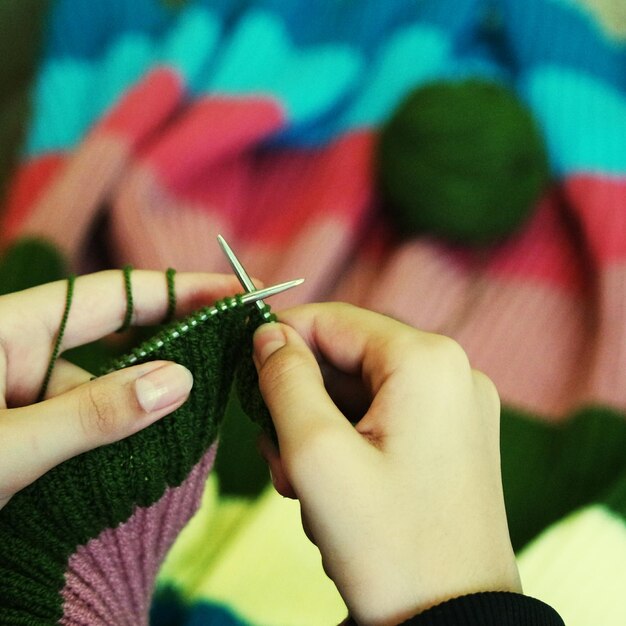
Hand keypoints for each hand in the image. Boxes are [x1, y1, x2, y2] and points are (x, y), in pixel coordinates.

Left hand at [0, 270, 242, 510]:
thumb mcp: (9, 448)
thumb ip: (92, 414)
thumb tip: (181, 381)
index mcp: (11, 327)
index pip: (114, 294)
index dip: (179, 289)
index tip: (237, 291)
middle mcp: (24, 349)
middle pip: (117, 333)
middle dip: (176, 339)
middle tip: (238, 341)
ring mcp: (27, 390)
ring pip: (105, 387)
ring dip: (147, 403)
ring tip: (204, 411)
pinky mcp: (33, 426)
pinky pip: (89, 419)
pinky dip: (119, 434)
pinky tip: (153, 448)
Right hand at [253, 303, 520, 625]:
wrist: (454, 625)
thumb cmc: (387, 545)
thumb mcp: (315, 454)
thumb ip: (285, 380)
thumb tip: (268, 336)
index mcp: (427, 360)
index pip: (332, 319)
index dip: (280, 340)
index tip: (244, 373)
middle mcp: (452, 371)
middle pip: (346, 358)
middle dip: (301, 402)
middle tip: (281, 457)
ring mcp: (458, 405)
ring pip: (361, 392)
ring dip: (321, 430)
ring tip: (308, 489)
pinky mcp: (454, 436)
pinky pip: (384, 417)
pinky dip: (350, 444)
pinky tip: (337, 491)